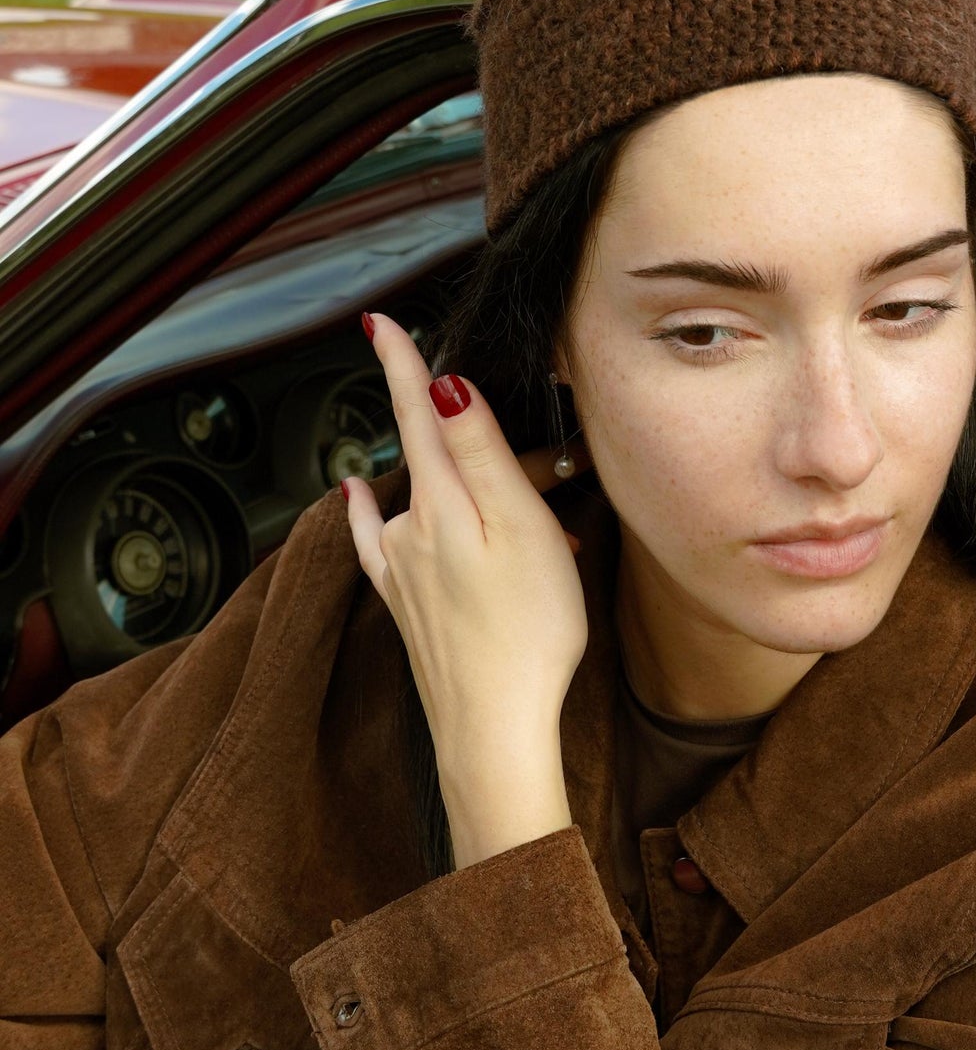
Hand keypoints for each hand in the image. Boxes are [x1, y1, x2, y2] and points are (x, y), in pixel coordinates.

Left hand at [342, 311, 592, 868]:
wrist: (494, 728)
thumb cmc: (526, 633)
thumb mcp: (518, 526)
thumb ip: (479, 452)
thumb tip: (444, 382)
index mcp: (441, 502)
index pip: (417, 412)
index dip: (400, 362)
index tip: (380, 321)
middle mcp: (410, 529)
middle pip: (432, 457)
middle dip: (464, 434)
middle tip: (538, 456)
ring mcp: (403, 570)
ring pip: (425, 501)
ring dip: (458, 485)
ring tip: (514, 501)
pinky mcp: (407, 607)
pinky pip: (385, 543)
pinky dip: (377, 514)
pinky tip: (363, 504)